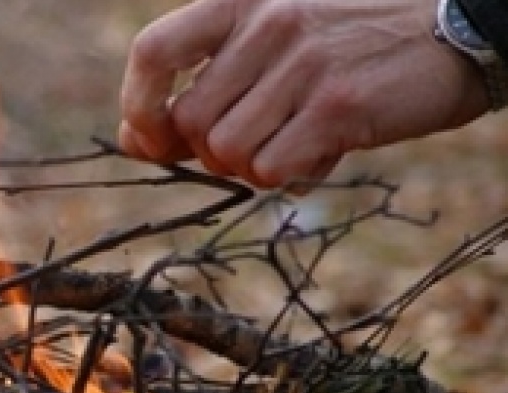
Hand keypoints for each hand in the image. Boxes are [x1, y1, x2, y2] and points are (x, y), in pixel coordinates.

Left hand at [118, 0, 488, 187]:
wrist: (456, 33)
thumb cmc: (347, 48)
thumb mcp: (270, 44)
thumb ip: (203, 85)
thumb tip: (134, 141)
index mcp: (240, 1)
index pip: (153, 52)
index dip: (139, 105)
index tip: (152, 137)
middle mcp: (267, 24)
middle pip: (189, 121)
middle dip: (208, 152)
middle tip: (251, 145)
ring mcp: (302, 63)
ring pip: (226, 152)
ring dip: (250, 167)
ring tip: (290, 145)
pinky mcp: (337, 105)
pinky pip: (270, 170)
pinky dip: (287, 178)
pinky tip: (319, 155)